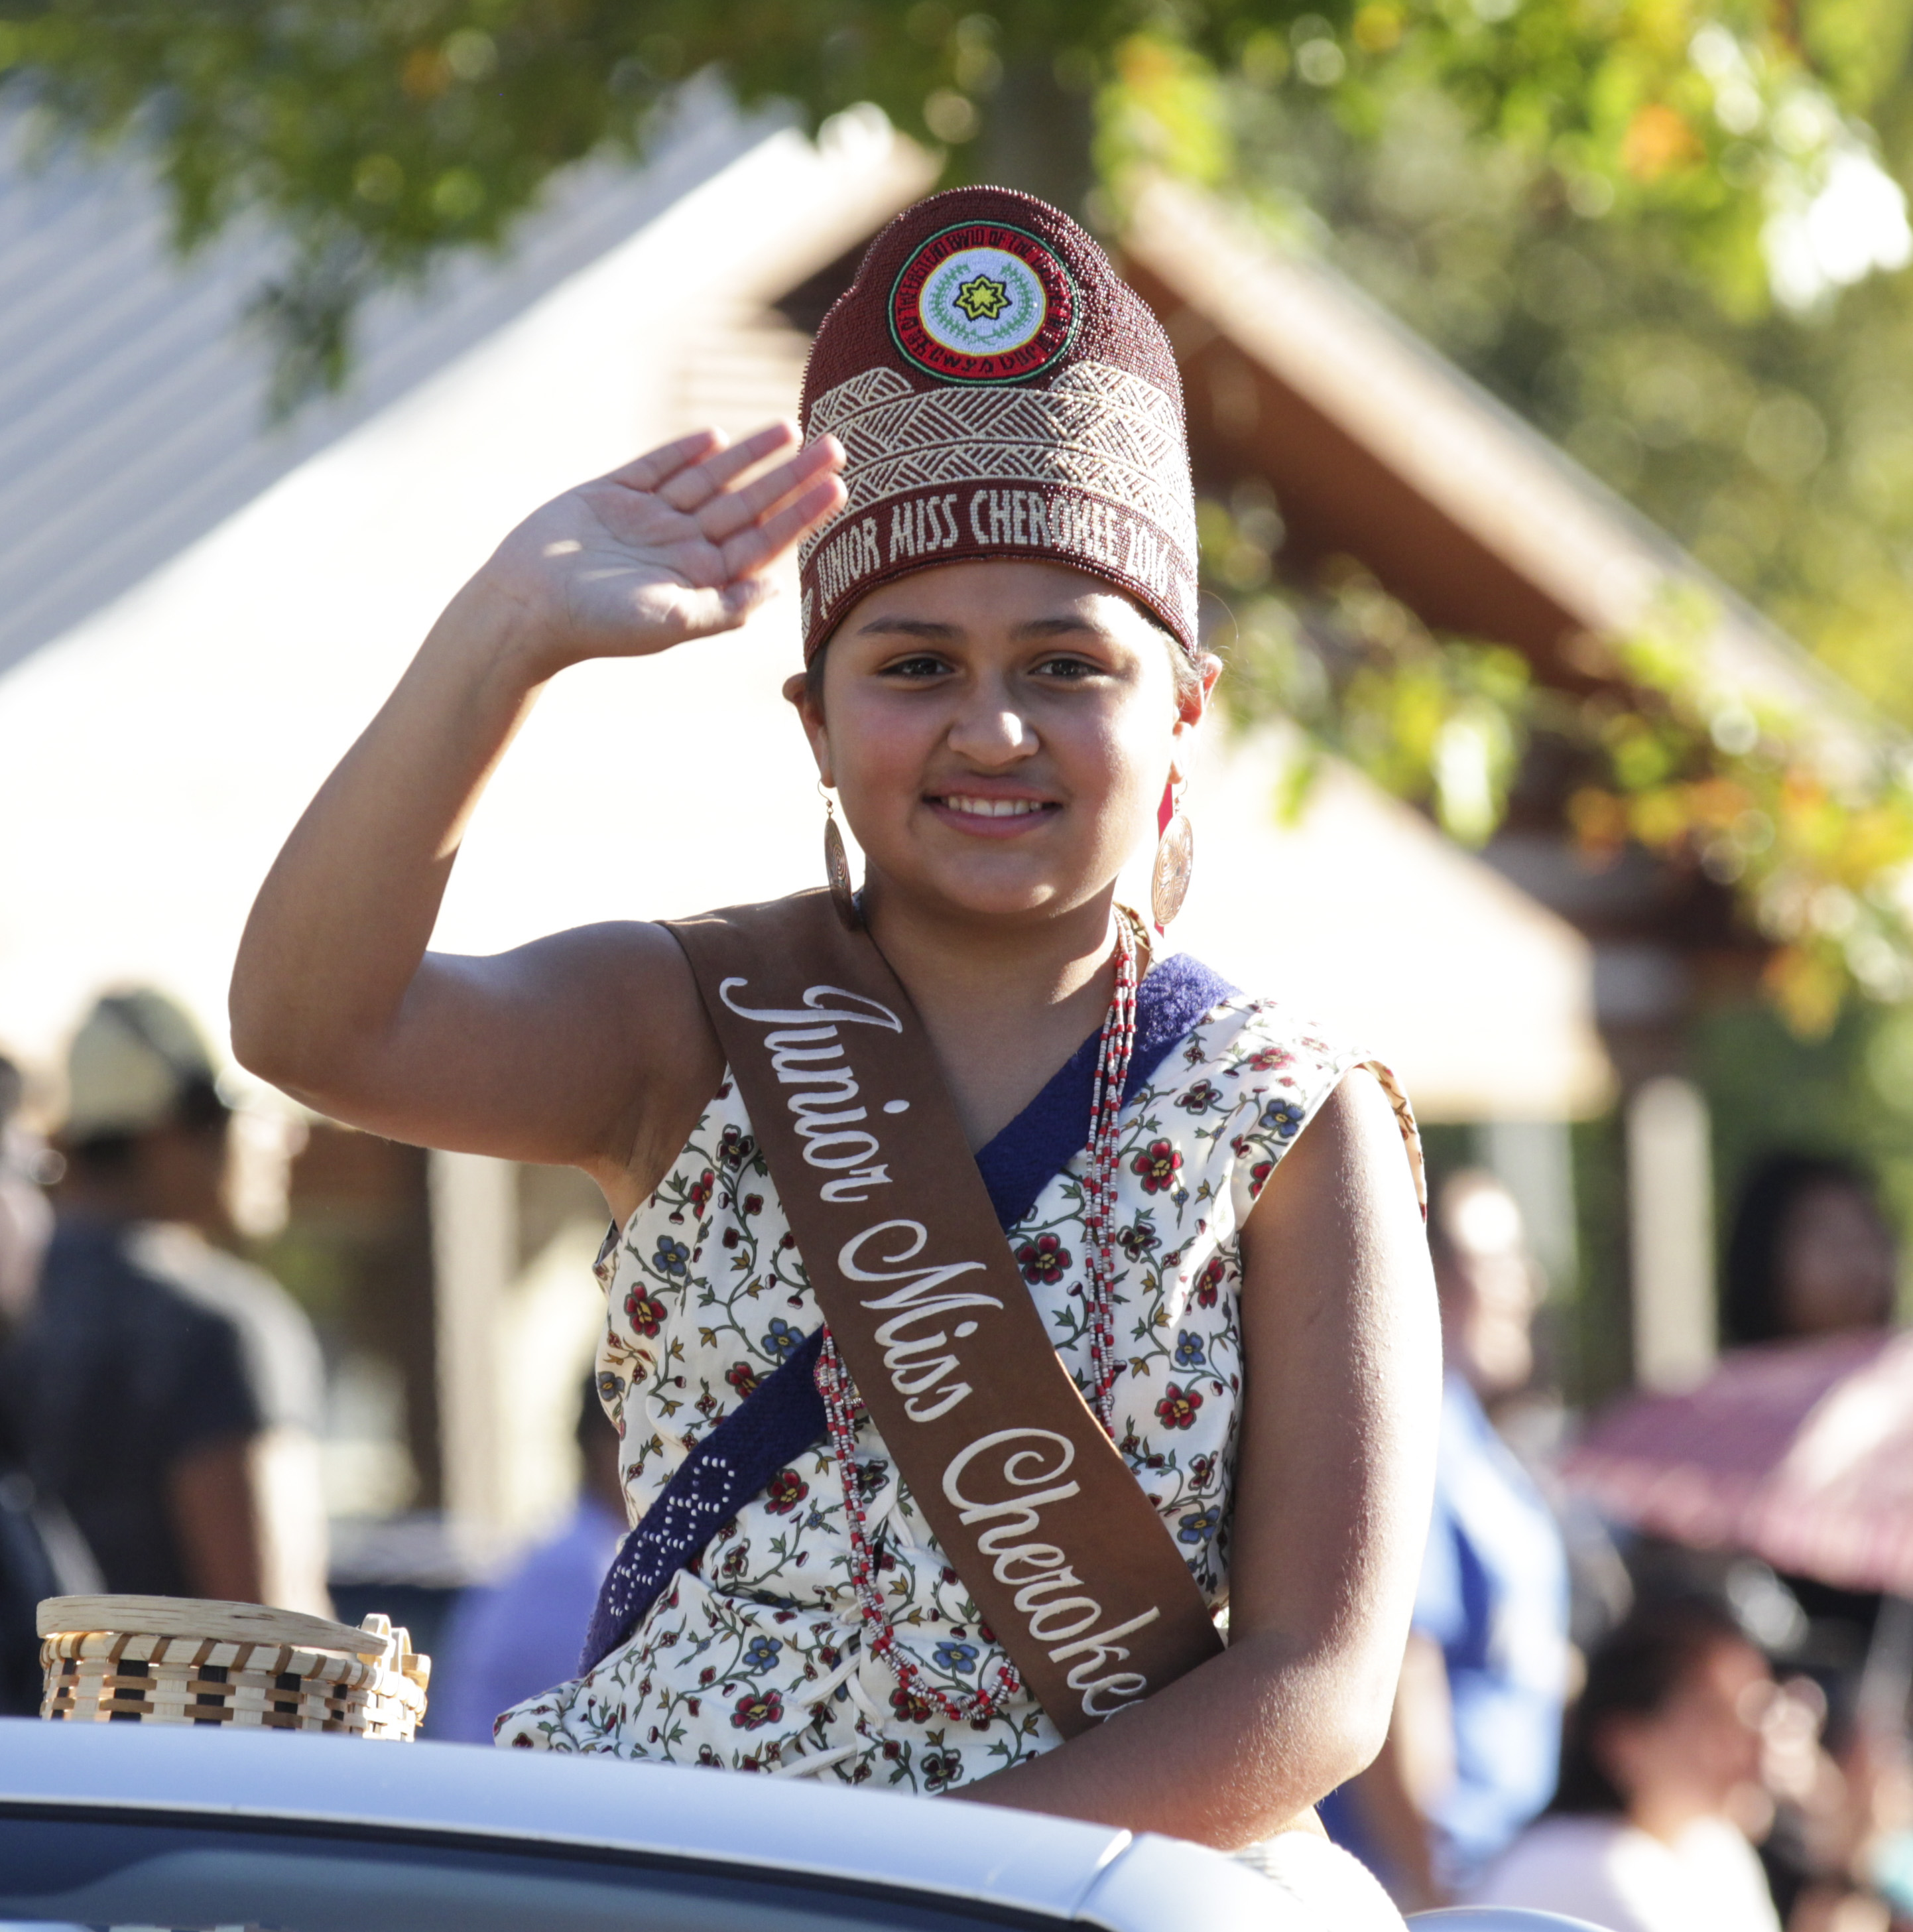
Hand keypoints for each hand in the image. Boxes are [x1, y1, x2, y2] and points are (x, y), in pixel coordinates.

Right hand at [474, 422, 844, 671]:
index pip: (763, 540)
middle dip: (791, 475)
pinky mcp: (612, 494)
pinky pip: (657, 467)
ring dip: (749, 455)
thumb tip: (778, 590)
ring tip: (789, 429)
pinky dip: (684, 451)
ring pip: (710, 479)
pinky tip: (717, 436)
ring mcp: (648, 518)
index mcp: (700, 580)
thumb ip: (725, 608)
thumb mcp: (671, 622)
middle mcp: (680, 546)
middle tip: (835, 445)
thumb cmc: (598, 625)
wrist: (524, 607)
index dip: (801, 512)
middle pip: (748, 503)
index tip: (838, 486)